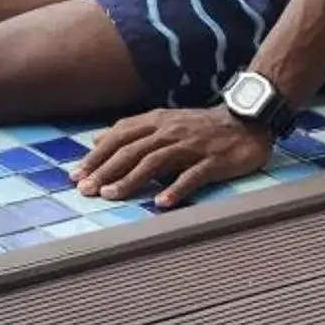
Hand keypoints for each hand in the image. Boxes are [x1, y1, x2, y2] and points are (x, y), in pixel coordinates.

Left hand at [74, 105, 271, 209]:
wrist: (248, 120)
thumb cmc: (201, 126)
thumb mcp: (163, 121)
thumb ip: (131, 131)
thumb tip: (96, 139)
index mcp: (156, 121)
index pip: (119, 137)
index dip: (96, 156)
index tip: (76, 175)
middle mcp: (170, 131)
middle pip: (131, 151)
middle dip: (105, 170)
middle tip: (85, 190)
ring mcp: (192, 146)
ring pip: (155, 162)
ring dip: (130, 180)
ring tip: (110, 196)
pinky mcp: (213, 161)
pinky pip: (192, 176)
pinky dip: (175, 189)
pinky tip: (160, 203)